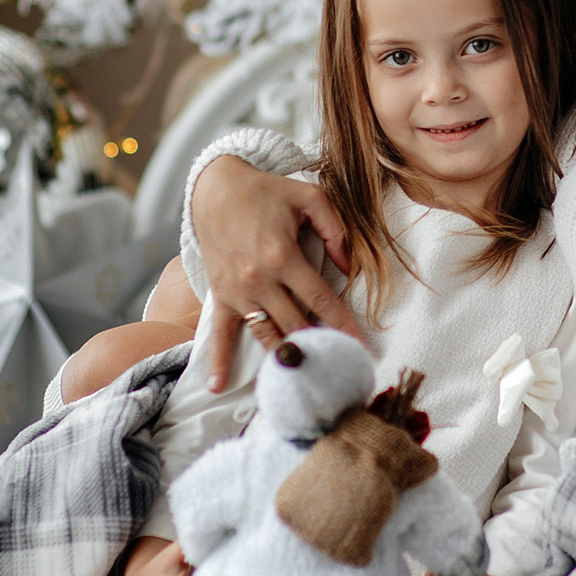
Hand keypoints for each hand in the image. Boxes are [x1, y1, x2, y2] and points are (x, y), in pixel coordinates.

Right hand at [191, 157, 364, 390]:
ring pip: (266, 334)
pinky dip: (218, 360)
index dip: (342, 324)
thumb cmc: (266, 192)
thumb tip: (349, 266)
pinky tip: (217, 385)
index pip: (320, 299)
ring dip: (286, 356)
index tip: (359, 346)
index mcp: (283, 256)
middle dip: (320, 345)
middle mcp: (259, 280)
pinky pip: (219, 333)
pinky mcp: (220, 296)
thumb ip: (335, 229)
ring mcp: (237, 292)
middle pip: (295, 323)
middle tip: (340, 366)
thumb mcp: (309, 196)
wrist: (216, 190)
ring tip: (305, 378)